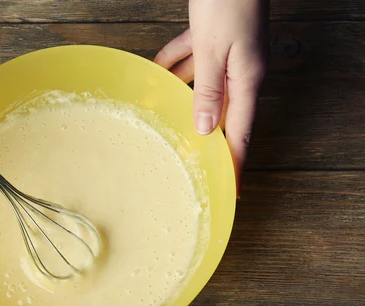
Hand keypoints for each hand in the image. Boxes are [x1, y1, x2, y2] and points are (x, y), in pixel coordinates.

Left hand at [155, 0, 267, 193]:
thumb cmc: (230, 2)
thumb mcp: (215, 50)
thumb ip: (208, 90)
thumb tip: (204, 128)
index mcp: (247, 80)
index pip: (240, 133)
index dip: (234, 162)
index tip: (228, 188)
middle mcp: (239, 72)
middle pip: (220, 113)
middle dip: (203, 135)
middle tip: (187, 158)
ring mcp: (227, 55)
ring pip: (201, 86)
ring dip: (181, 99)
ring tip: (163, 119)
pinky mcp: (214, 37)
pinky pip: (191, 59)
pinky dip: (175, 66)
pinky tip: (157, 73)